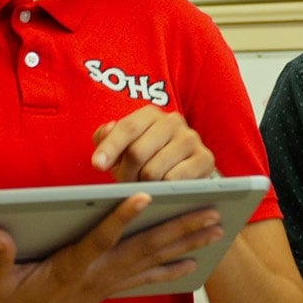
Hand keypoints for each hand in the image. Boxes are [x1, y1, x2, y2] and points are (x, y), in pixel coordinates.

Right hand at [0, 193, 222, 302]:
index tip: (143, 196)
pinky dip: (171, 269)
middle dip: (180, 229)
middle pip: (144, 248)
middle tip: (211, 213)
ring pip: (153, 260)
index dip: (121, 217)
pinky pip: (146, 278)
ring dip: (186, 244)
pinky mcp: (108, 289)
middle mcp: (96, 275)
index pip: (100, 238)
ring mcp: (106, 284)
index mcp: (70, 267)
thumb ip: (0, 257)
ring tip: (216, 230)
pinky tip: (194, 262)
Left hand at [91, 106, 217, 181]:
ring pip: (154, 170)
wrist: (183, 168)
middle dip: (126, 173)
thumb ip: (107, 137)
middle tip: (125, 183)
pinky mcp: (205, 159)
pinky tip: (160, 189)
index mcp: (150, 114)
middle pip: (137, 152)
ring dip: (142, 184)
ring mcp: (191, 139)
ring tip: (142, 185)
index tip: (97, 165)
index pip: (127, 128)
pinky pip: (174, 180)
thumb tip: (105, 133)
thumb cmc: (146, 157)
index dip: (110, 147)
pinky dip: (162, 188)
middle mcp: (173, 121)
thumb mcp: (123, 146)